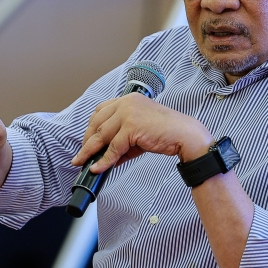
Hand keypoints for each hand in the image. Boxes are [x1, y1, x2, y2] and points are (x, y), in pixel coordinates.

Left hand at [71, 93, 212, 172]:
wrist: (185, 135)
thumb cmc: (166, 133)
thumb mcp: (139, 135)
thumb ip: (121, 142)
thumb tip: (105, 158)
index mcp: (129, 100)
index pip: (101, 111)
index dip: (91, 127)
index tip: (87, 141)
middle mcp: (126, 103)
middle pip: (98, 122)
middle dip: (88, 141)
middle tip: (82, 155)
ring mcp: (128, 113)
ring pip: (101, 135)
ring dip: (90, 151)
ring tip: (83, 162)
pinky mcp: (131, 127)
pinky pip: (112, 147)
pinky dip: (104, 160)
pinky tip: (98, 168)